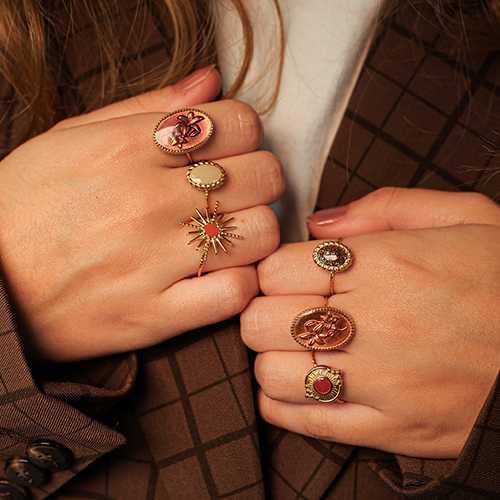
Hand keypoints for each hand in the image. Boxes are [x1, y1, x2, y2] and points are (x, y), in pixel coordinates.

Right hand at [0, 66, 283, 362]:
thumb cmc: (25, 208)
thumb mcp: (70, 138)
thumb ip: (147, 106)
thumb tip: (210, 82)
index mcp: (127, 149)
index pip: (240, 123)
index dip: (247, 135)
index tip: (231, 151)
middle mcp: (146, 201)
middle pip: (264, 176)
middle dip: (260, 180)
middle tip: (237, 194)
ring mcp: (152, 262)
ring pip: (261, 234)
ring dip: (255, 233)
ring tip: (230, 236)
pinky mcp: (154, 315)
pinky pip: (235, 294)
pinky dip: (239, 284)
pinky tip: (218, 277)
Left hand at [241, 188, 499, 458]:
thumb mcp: (466, 217)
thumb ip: (386, 207)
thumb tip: (317, 220)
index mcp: (388, 264)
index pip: (276, 268)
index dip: (272, 269)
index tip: (287, 274)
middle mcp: (376, 323)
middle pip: (262, 319)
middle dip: (264, 310)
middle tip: (285, 308)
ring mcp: (381, 383)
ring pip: (272, 373)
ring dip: (272, 357)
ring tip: (293, 346)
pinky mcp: (390, 429)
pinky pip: (303, 422)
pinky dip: (282, 403)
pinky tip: (298, 385)